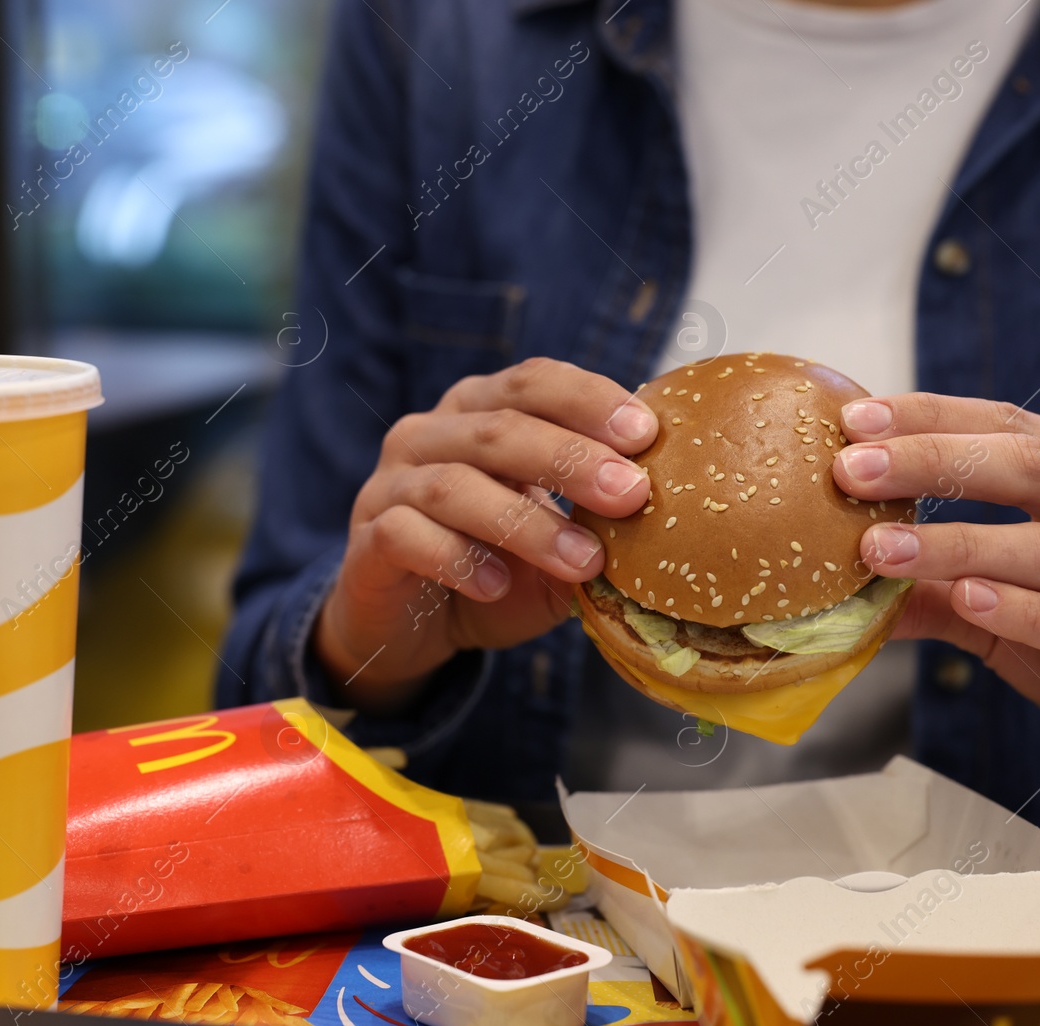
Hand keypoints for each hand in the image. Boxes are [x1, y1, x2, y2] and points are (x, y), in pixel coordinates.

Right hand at [315, 358, 656, 710]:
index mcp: (479, 413)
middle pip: (500, 428)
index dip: (588, 400)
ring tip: (585, 562)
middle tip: (632, 495)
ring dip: (528, 523)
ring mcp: (391, 484)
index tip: (646, 434)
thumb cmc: (491, 571)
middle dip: (572, 458)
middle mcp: (430, 435)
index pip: (533, 383)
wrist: (409, 628)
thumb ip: (593, 523)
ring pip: (456, 485)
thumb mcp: (555, 545)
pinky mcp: (368, 539)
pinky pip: (409, 535)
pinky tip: (499, 585)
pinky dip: (459, 559)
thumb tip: (672, 514)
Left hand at [832, 392, 1039, 800]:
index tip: (853, 421)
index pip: (1007, 423)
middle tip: (852, 472)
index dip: (930, 417)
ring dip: (959, 545)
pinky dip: (1022, 611)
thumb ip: (930, 587)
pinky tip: (966, 600)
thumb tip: (834, 587)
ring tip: (882, 550)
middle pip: (1029, 466)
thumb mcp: (1003, 600)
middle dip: (933, 462)